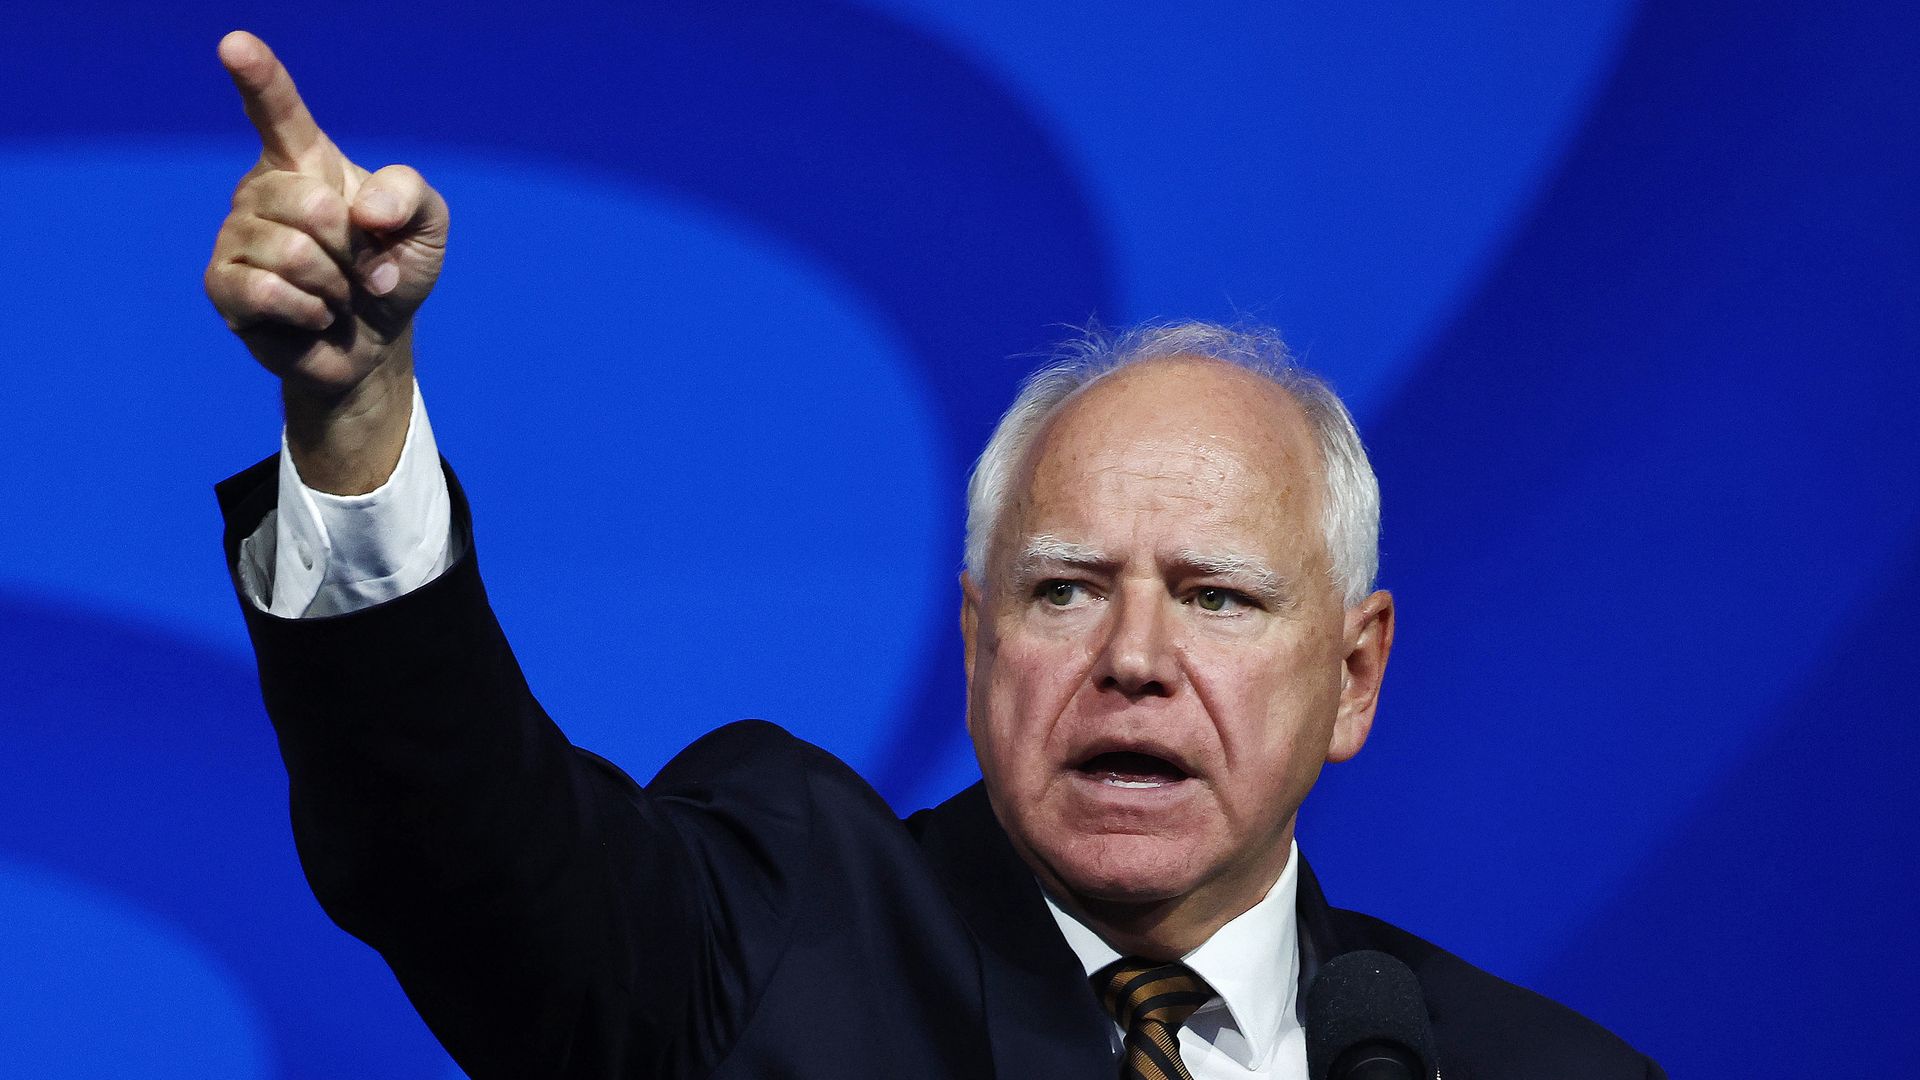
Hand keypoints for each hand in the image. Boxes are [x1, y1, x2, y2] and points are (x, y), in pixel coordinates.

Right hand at [205, 30, 447, 399]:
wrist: (375, 340)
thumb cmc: (393, 271)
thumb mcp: (427, 227)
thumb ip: (410, 195)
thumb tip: (363, 210)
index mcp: (305, 161)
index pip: (277, 110)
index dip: (258, 75)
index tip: (235, 43)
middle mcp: (261, 189)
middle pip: (311, 205)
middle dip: (354, 249)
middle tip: (357, 268)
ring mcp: (236, 235)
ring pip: (291, 253)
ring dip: (335, 285)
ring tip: (335, 294)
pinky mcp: (222, 285)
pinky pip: (269, 291)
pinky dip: (311, 311)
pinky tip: (313, 316)